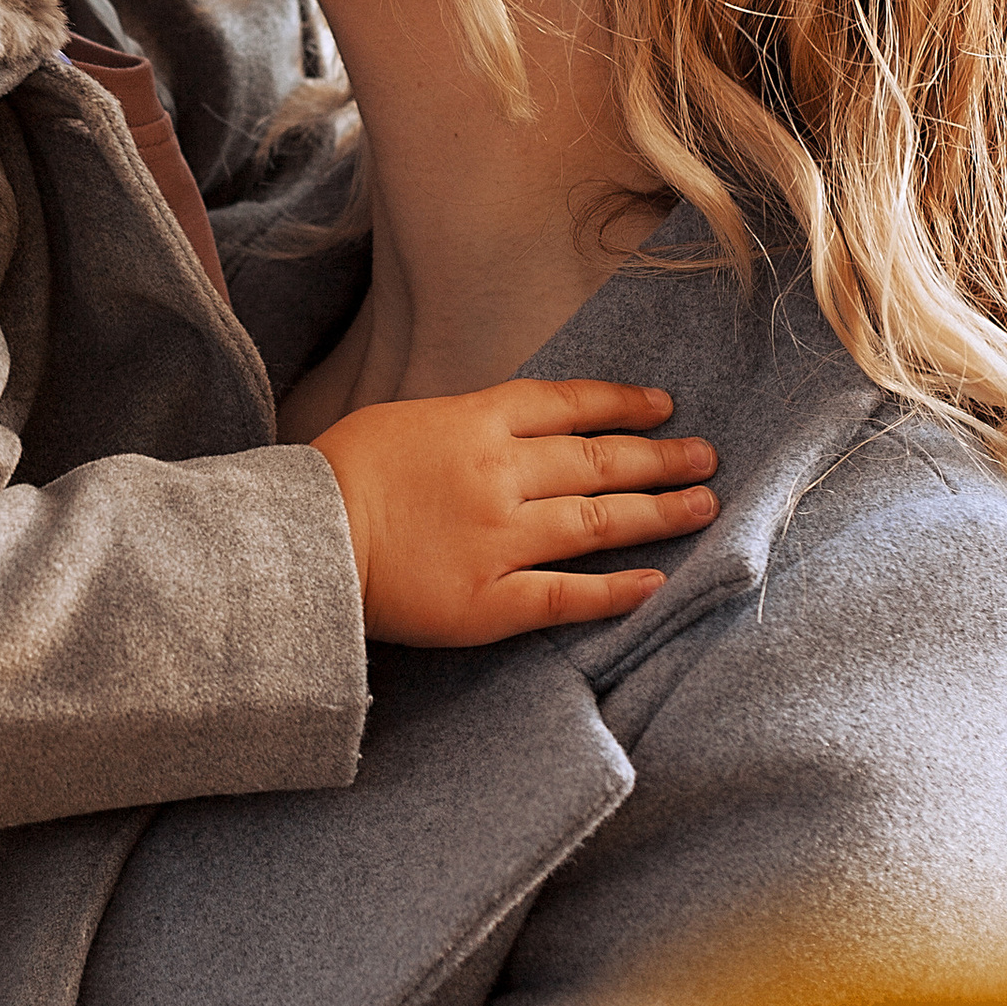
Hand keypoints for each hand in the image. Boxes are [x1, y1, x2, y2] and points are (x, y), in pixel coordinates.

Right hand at [311, 378, 716, 647]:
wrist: (301, 541)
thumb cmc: (336, 475)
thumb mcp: (402, 420)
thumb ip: (463, 426)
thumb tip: (506, 430)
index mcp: (475, 423)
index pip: (567, 405)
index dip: (621, 404)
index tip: (663, 406)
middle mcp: (501, 476)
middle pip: (599, 461)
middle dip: (659, 457)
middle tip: (705, 457)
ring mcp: (501, 539)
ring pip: (598, 522)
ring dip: (658, 513)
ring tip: (702, 506)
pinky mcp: (491, 602)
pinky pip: (567, 595)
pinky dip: (615, 591)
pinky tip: (654, 584)